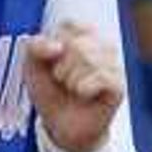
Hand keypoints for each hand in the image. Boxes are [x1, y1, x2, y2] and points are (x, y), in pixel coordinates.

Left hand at [25, 21, 123, 151]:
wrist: (60, 126)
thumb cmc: (50, 92)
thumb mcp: (32, 66)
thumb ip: (35, 46)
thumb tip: (59, 47)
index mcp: (83, 36)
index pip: (69, 25)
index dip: (53, 45)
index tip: (51, 62)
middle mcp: (102, 46)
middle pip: (76, 43)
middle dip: (60, 67)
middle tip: (62, 81)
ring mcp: (113, 64)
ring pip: (89, 59)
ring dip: (70, 80)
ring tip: (72, 89)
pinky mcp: (119, 84)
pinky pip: (100, 77)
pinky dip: (83, 88)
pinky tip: (83, 95)